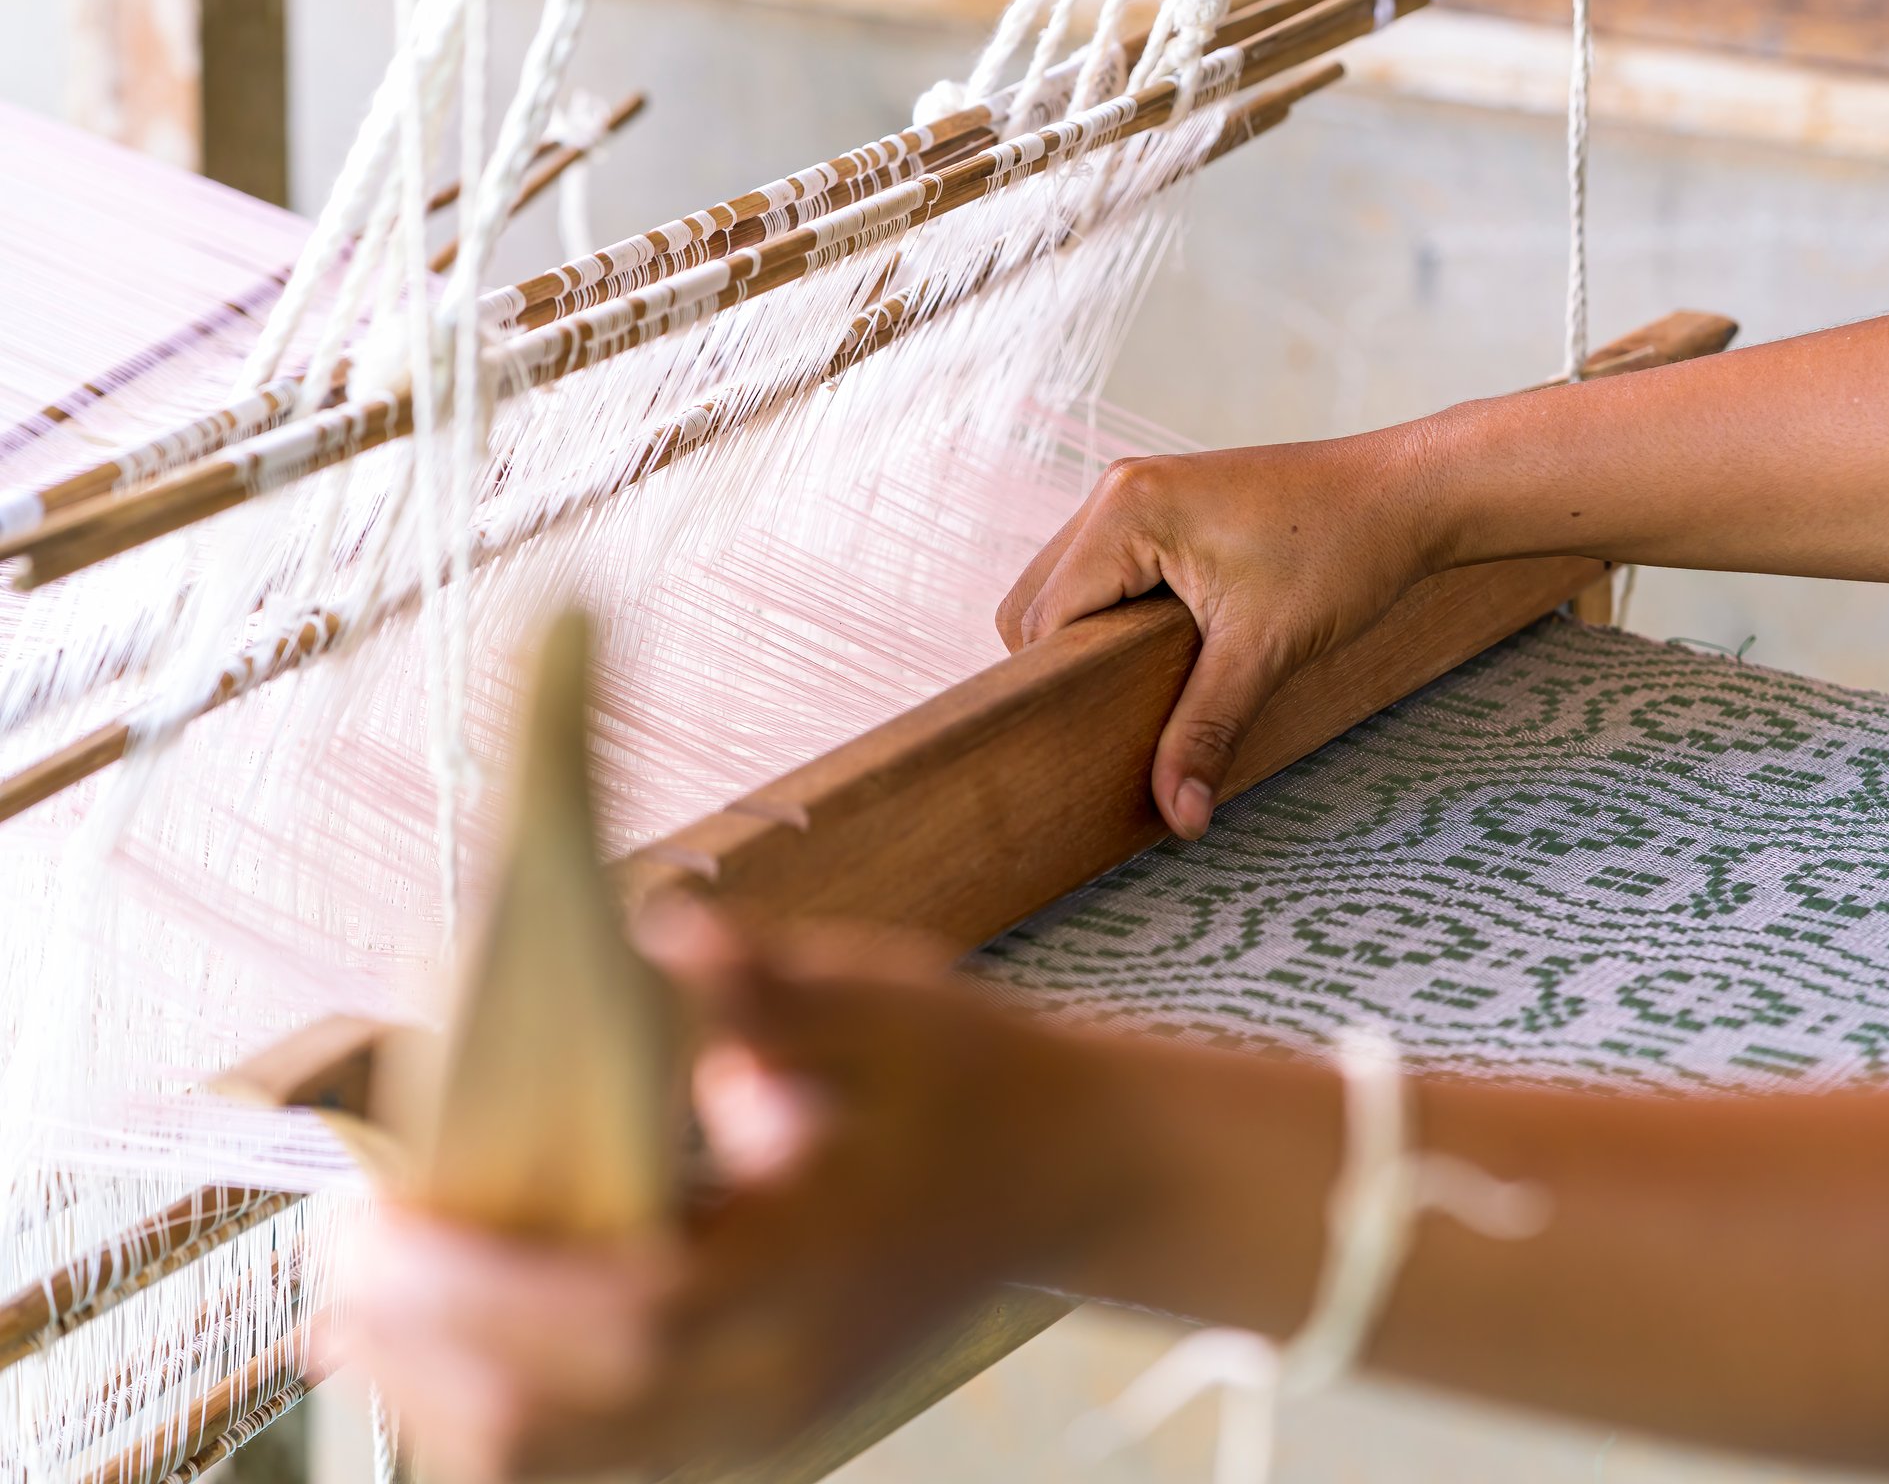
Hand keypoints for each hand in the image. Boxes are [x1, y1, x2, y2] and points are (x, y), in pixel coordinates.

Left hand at [331, 902, 1142, 1481]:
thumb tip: (650, 936)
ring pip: (549, 1458)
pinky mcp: (753, 1427)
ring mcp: (765, 1421)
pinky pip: (589, 1452)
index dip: (471, 1282)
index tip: (372, 1214)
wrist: (1069, 1174)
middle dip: (413, 1342)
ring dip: (437, 1382)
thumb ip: (761, 987)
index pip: (613, 1313)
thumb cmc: (976, 1080)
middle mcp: (776, 1378)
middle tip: (339, 1245)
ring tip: (368, 1296)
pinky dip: (498, 1403)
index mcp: (809, 1271)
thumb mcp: (882, 1003)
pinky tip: (450, 1335)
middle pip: (546, 1418)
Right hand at [997, 431, 1440, 838]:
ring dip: (1096, 643)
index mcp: (1126, 511)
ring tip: (1152, 689)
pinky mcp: (1168, 507)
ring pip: (1070, 588)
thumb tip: (1179, 817)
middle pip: (1039, 604)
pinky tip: (1169, 652)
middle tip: (1125, 722)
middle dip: (1071, 669)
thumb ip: (1208, 731)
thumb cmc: (1345, 551)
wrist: (1410, 495)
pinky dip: (1121, 617)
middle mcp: (1118, 491)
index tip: (1091, 745)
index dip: (1062, 688)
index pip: (1045, 620)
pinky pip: (1109, 571)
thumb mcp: (1267, 650)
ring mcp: (1141, 493)